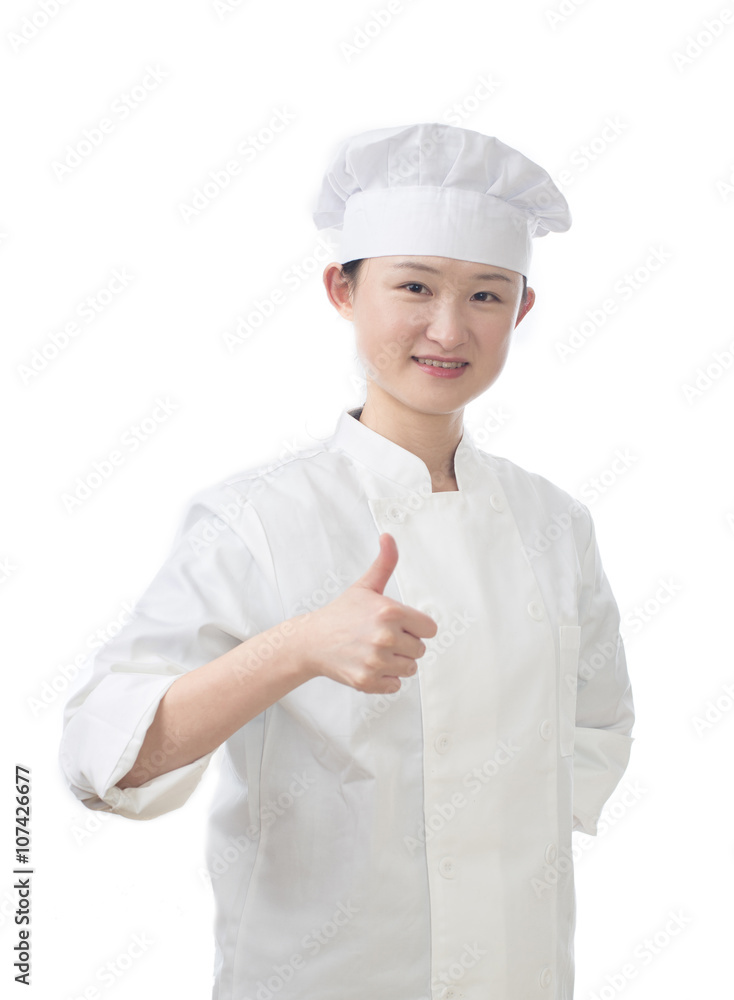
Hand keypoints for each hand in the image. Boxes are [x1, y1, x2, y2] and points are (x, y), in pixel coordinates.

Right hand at [300, 533, 437, 693]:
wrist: (312, 641)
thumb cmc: (341, 614)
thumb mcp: (366, 586)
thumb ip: (385, 562)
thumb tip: (388, 537)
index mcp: (390, 612)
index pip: (429, 629)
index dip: (415, 627)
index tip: (397, 625)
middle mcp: (385, 637)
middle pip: (420, 650)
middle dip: (404, 644)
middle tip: (380, 637)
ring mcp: (376, 661)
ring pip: (410, 668)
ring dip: (396, 662)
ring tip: (375, 651)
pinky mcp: (368, 681)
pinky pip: (395, 684)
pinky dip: (385, 678)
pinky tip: (369, 664)